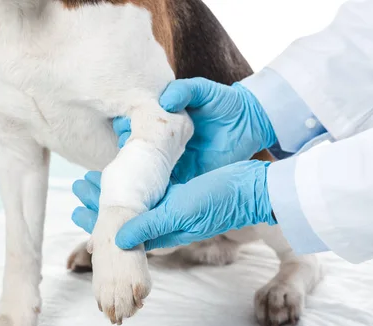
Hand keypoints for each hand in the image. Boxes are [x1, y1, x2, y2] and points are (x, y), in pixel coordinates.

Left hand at [73, 161, 275, 250]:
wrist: (252, 188)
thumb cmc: (219, 201)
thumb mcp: (180, 212)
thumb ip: (149, 226)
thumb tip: (115, 239)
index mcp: (161, 231)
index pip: (121, 231)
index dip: (96, 221)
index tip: (77, 207)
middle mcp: (163, 221)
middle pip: (122, 215)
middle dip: (98, 203)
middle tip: (77, 187)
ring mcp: (170, 206)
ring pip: (132, 201)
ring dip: (111, 190)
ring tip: (90, 178)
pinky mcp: (179, 192)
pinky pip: (147, 188)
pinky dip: (131, 181)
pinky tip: (121, 171)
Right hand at [114, 78, 276, 180]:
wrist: (250, 123)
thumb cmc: (226, 103)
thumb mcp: (204, 91)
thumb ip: (184, 91)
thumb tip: (164, 103)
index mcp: (164, 123)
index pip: (139, 126)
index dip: (126, 126)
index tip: (122, 125)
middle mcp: (165, 144)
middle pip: (139, 150)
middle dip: (127, 150)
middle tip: (124, 148)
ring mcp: (175, 162)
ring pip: (149, 170)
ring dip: (137, 171)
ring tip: (127, 169)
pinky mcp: (187, 177)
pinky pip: (168, 186)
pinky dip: (156, 187)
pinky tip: (144, 187)